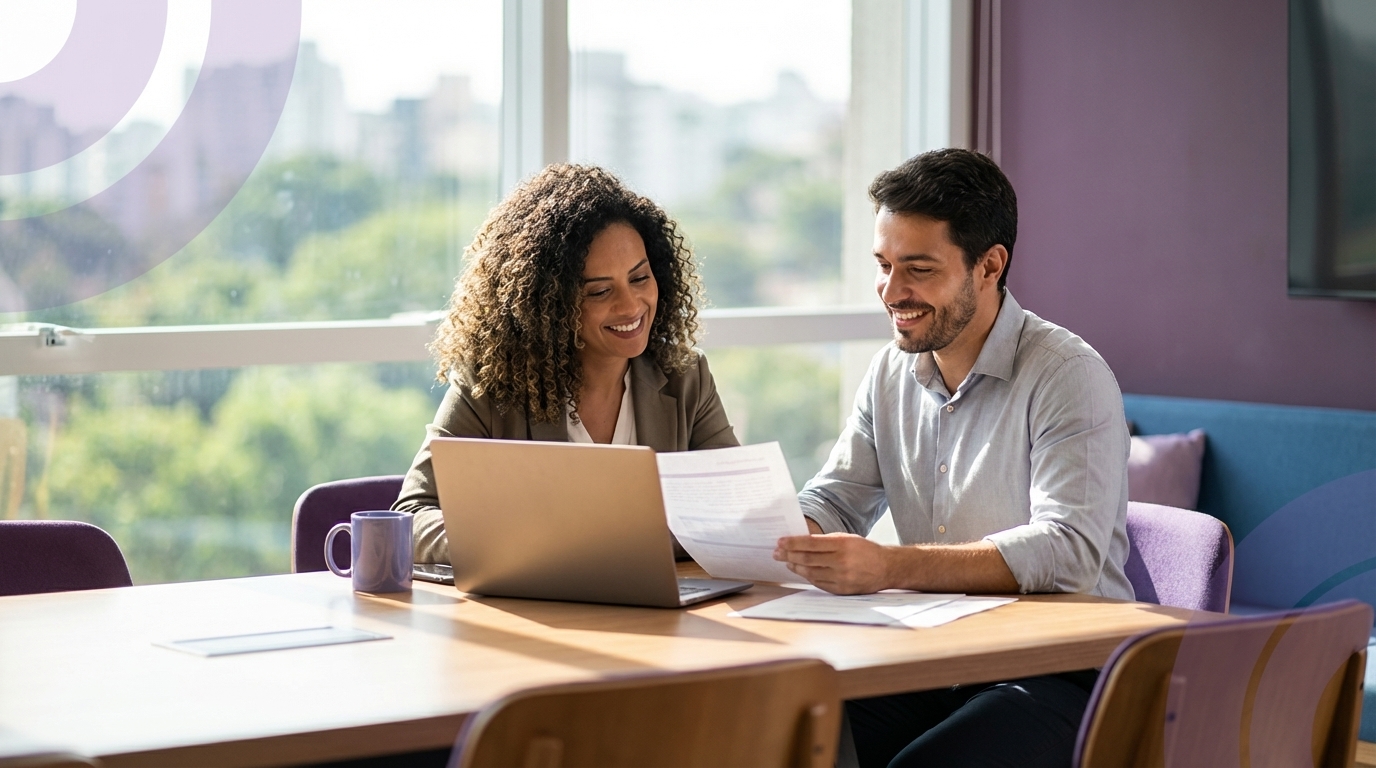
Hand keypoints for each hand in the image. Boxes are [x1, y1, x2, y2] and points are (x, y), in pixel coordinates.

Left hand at [773, 533, 891, 594]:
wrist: (886, 568)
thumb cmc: (865, 550)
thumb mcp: (848, 538)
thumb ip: (826, 541)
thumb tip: (800, 543)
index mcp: (843, 544)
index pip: (811, 543)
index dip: (793, 543)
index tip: (780, 542)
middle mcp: (842, 562)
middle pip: (807, 559)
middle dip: (789, 555)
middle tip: (776, 553)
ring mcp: (842, 578)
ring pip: (810, 573)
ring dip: (795, 567)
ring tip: (787, 562)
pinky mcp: (842, 590)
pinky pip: (818, 583)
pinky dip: (807, 577)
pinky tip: (800, 571)